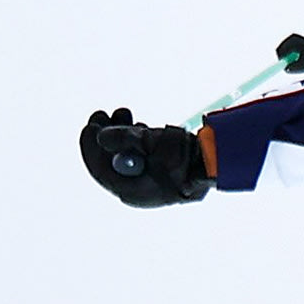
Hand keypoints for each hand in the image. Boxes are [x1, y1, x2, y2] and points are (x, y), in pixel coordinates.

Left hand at [80, 109, 213, 208]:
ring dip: (119, 132)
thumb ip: (125, 138)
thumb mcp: (152, 142)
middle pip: (109, 161)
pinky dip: (134, 140)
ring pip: (123, 155)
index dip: (90, 147)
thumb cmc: (185, 157)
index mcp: (130, 191)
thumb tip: (100, 136)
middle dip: (104, 135)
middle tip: (100, 113)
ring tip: (123, 113)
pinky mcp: (158, 172)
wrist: (215, 164)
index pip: (100, 170)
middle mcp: (136, 189)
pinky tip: (140, 127)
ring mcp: (148, 181)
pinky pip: (138, 155)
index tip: (88, 125)